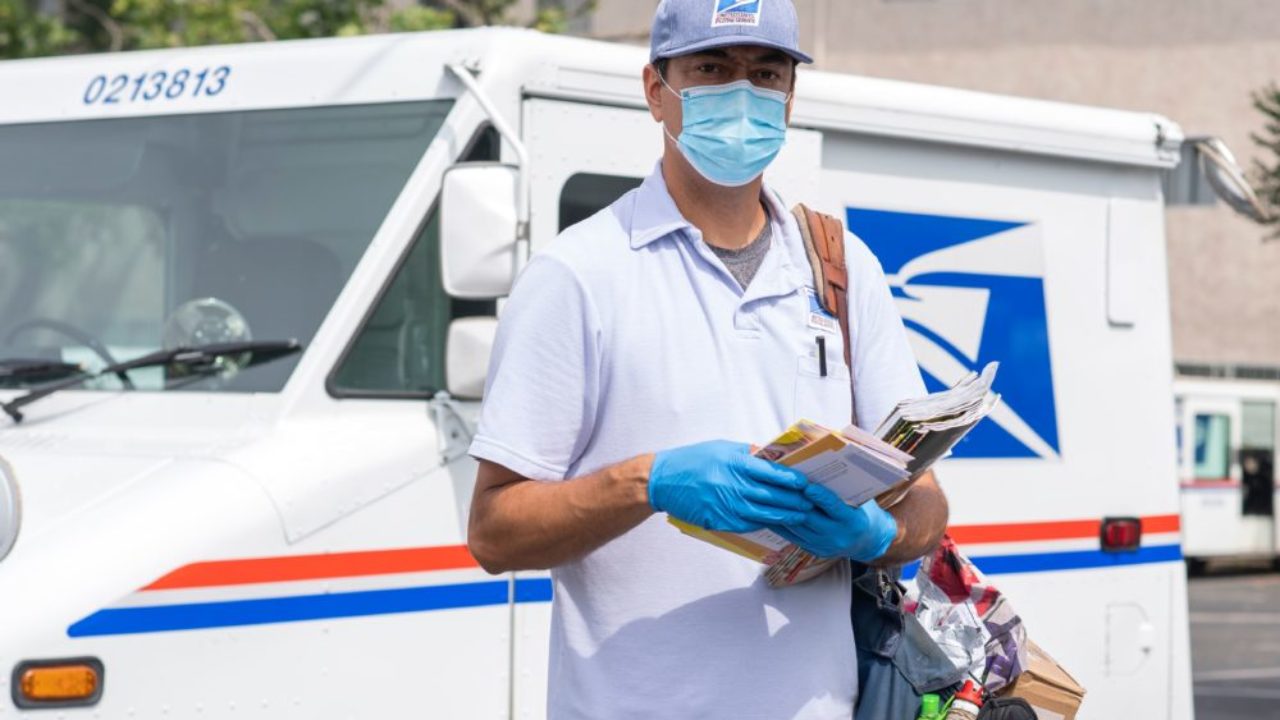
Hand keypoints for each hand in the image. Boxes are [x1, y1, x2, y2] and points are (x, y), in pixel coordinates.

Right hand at [649, 441, 813, 532]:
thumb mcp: (720, 448)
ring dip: (784, 516)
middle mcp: (732, 484)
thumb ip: (745, 454)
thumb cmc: (691, 460)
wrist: (661, 480)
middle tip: (810, 503)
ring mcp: (725, 504)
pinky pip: (746, 523)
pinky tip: (775, 524)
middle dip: (794, 500)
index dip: (790, 479)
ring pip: (763, 513)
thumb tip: (769, 457)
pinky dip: (763, 523)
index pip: (770, 472)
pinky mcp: (718, 520)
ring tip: (800, 516)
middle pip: (771, 495)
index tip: (804, 482)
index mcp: (734, 463)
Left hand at [773, 483, 897, 562]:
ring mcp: (823, 546)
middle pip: (811, 518)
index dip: (820, 496)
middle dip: (795, 501)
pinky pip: (791, 536)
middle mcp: (837, 536)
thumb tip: (822, 469)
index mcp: (853, 522)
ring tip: (769, 495)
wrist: (867, 542)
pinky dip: (780, 523)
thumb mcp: (861, 501)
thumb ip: (844, 491)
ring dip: (782, 511)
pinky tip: (769, 511)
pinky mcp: (812, 550)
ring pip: (797, 528)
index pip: (834, 507)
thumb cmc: (863, 512)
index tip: (807, 485)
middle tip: (780, 485)